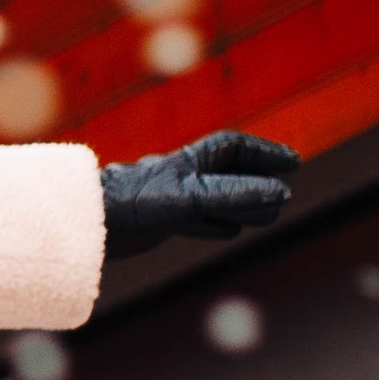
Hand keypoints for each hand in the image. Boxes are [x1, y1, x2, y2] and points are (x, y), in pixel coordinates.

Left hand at [99, 130, 298, 258]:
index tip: (293, 163)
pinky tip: (227, 231)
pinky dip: (215, 225)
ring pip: (215, 198)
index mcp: (190, 160)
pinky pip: (194, 220)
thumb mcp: (191, 198)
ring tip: (269, 213)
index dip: (265, 154)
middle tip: (285, 188)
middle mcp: (182, 176)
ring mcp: (170, 199)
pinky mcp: (157, 222)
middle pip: (229, 172)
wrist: (85, 222)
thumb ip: (235, 195)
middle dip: (258, 179)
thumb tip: (280, 193)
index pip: (235, 149)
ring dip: (242, 205)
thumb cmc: (133, 202)